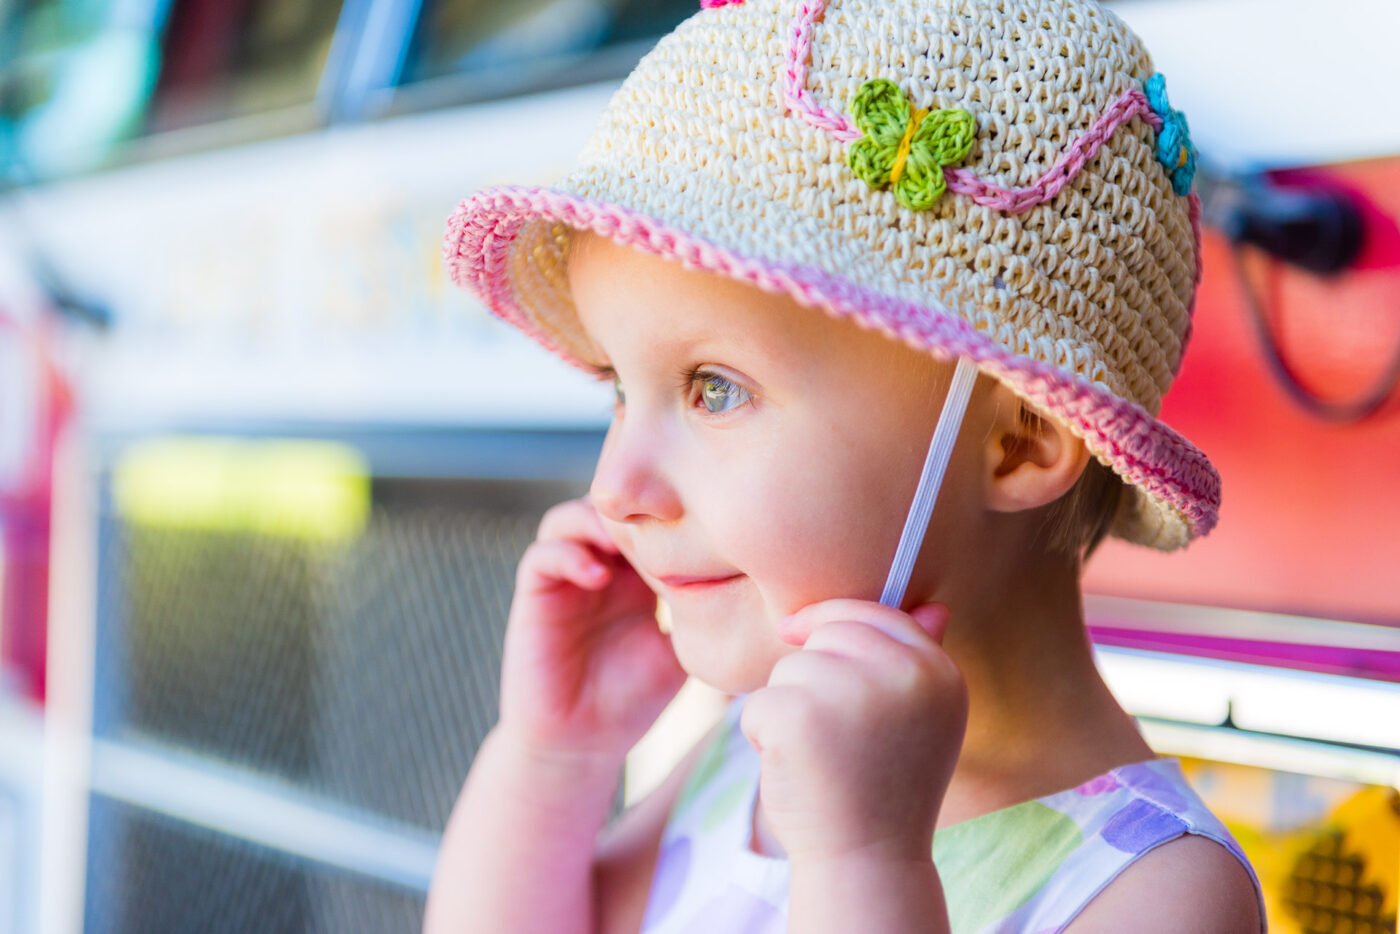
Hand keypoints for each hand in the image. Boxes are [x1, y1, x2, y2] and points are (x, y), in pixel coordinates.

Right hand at [496, 496, 686, 770]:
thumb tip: (736, 577)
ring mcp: (565, 578)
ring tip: (626, 540)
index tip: (694, 518)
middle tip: (661, 517)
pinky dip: (568, 554)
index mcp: (636, 574)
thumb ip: (698, 611)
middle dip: (634, 506)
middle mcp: (599, 566)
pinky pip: (542, 555)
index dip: (667, 510)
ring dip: (597, 520)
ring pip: (572, 517)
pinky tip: (597, 576)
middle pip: (610, 507)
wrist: (581, 744)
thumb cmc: (633, 700)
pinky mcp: (535, 596)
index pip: (647, 518)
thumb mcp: (680, 649)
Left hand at [739, 599, 966, 863]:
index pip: (880, 612)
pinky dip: (764, 736)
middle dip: (814, 672)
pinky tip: (796, 770)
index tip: (797, 631)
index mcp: (940, 673)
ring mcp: (850, 692)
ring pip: (790, 668)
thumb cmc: (886, 789)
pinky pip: (759, 702)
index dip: (835, 619)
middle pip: (829, 631)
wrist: (868, 861)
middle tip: (834, 734)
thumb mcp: (920, 721)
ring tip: (822, 756)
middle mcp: (904, 675)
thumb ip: (917, 664)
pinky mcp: (798, 714)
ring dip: (789, 707)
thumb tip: (933, 606)